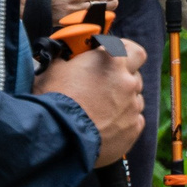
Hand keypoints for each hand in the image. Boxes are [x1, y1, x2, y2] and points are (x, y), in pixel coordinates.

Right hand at [35, 39, 146, 165]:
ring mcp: (133, 106)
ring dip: (121, 102)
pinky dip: (122, 122)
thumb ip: (67, 60)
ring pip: (134, 100)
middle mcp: (127, 81)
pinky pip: (133, 121)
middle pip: (134, 76)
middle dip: (120, 79)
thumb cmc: (53, 100)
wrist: (57, 136)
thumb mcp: (53, 70)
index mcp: (110, 61)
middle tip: (101, 86)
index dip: (126, 52)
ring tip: (99, 111)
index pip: (133, 50)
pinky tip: (104, 126)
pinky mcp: (133, 128)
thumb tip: (65, 57)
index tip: (115, 57)